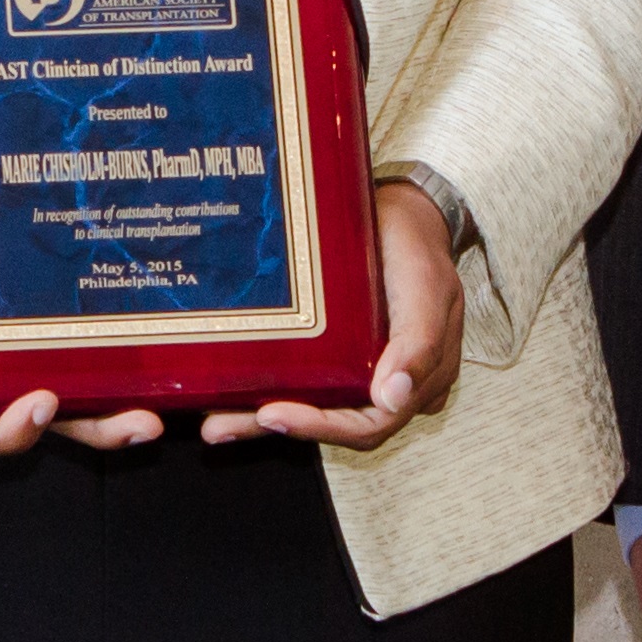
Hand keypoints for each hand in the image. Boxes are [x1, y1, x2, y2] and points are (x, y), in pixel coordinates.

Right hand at [0, 160, 165, 459]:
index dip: (7, 433)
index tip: (37, 405)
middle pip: (46, 422)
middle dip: (94, 431)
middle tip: (135, 422)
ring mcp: (30, 343)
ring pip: (80, 395)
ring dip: (119, 410)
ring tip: (157, 408)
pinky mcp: (57, 309)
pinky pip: (91, 342)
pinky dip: (123, 357)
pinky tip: (159, 352)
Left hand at [201, 176, 463, 448]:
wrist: (406, 214)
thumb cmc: (417, 249)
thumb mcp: (426, 288)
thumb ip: (419, 345)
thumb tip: (393, 398)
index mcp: (417, 381)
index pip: (368, 424)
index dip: (321, 428)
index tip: (273, 414)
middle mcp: (388, 384)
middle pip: (334, 422)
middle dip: (281, 425)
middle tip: (224, 424)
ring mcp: (361, 368)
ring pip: (314, 405)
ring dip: (262, 417)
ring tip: (214, 421)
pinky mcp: (336, 351)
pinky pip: (306, 378)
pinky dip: (268, 387)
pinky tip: (228, 389)